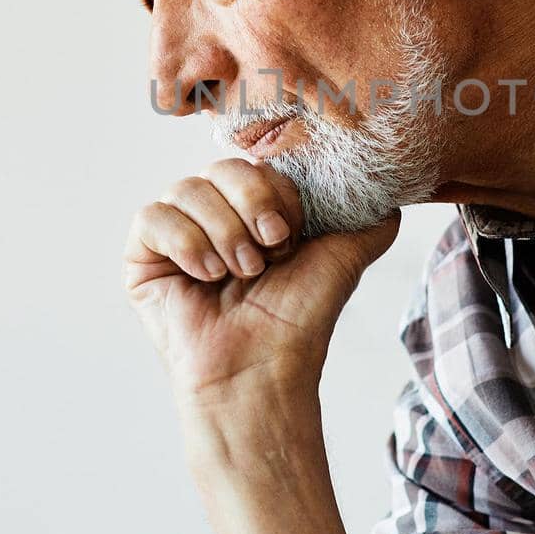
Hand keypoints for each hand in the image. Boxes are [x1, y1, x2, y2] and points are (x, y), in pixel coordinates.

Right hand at [124, 158, 400, 405]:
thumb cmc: (297, 321)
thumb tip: (390, 197)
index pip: (257, 162)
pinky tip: (206, 276)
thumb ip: (367, 223)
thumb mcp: (342, 258)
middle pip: (221, 167)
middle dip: (251, 205)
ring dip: (222, 231)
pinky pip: (151, 217)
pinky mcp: (143, 259)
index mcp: (254, 209)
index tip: (290, 235)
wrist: (261, 371)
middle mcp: (214, 216)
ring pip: (186, 189)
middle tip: (268, 250)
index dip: (275, 191)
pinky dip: (185, 242)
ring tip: (240, 274)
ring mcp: (176, 236)